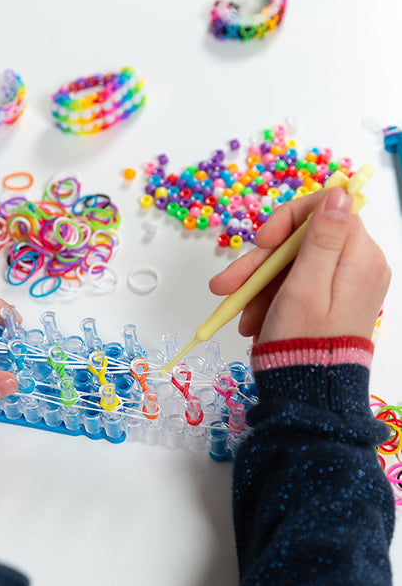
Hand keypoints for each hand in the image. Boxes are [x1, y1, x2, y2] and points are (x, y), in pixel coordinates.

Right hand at [209, 187, 389, 342]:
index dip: (288, 219)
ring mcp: (343, 283)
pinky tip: (251, 318)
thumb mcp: (306, 285)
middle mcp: (357, 265)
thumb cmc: (304, 341)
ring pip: (292, 263)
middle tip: (227, 284)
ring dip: (258, 284)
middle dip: (260, 261)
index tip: (261, 240)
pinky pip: (294, 284)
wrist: (309, 392)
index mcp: (359, 257)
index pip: (326, 209)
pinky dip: (269, 297)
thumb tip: (342, 193)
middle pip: (301, 240)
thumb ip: (323, 238)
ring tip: (237, 311)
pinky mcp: (330, 299)